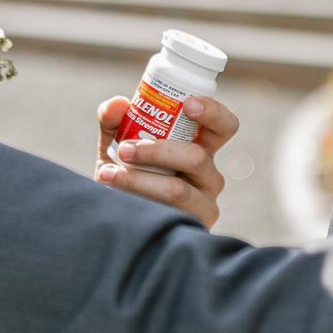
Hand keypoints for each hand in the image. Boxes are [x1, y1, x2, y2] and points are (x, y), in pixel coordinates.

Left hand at [93, 94, 239, 228]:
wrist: (115, 216)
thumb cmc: (125, 172)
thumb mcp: (117, 143)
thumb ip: (113, 120)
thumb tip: (117, 105)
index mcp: (201, 146)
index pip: (224, 125)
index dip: (213, 112)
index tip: (187, 104)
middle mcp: (208, 174)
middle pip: (198, 157)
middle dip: (158, 150)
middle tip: (125, 149)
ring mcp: (203, 204)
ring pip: (178, 190)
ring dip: (139, 180)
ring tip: (109, 174)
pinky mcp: (191, 227)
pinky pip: (167, 213)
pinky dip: (137, 200)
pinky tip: (116, 196)